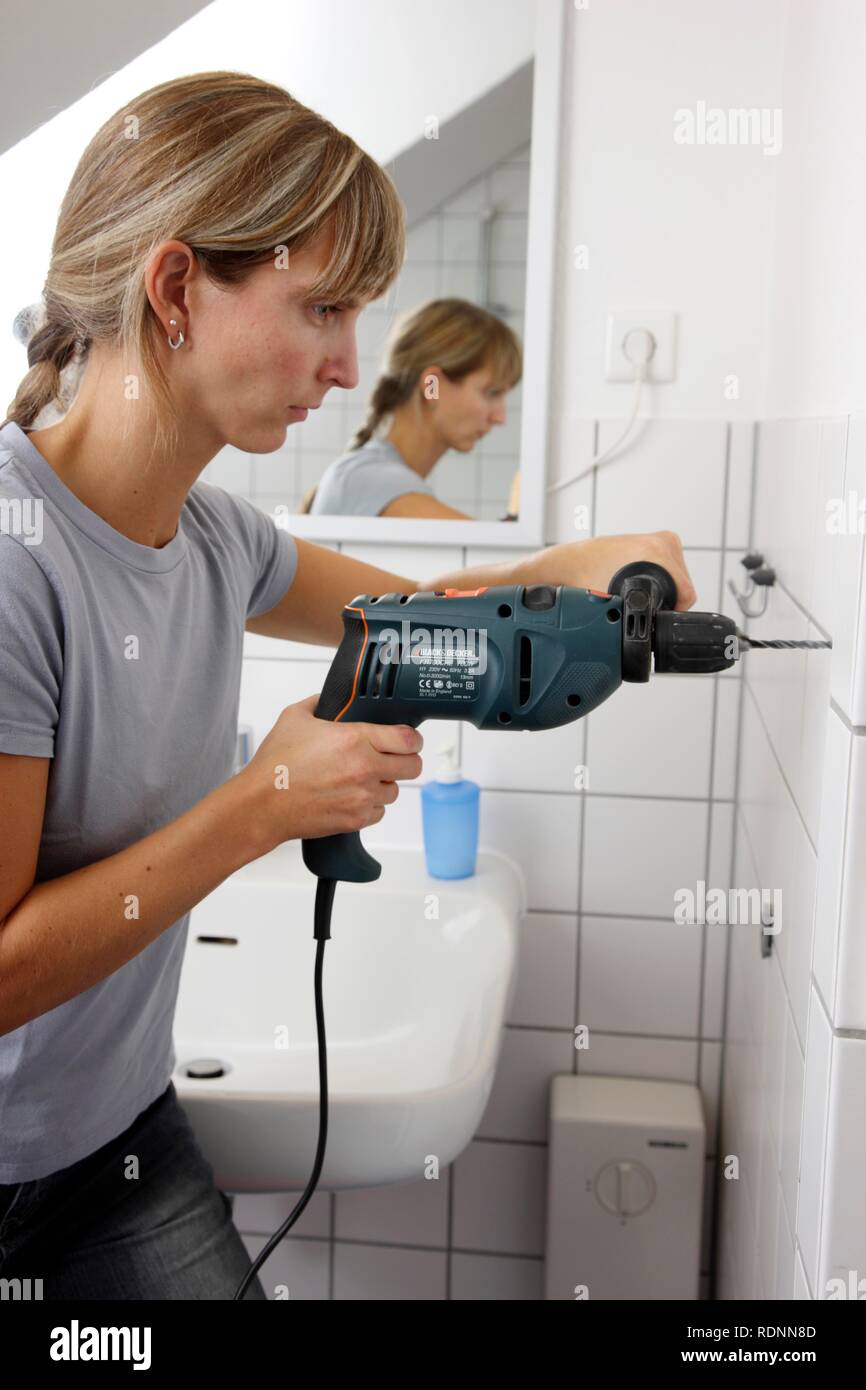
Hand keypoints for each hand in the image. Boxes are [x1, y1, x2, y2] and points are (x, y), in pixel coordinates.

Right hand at [237, 694, 423, 847]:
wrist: (261, 804)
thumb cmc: (275, 764)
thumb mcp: (294, 717)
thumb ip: (319, 703)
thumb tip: (329, 699)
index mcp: (355, 739)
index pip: (409, 739)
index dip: (413, 738)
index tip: (408, 739)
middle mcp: (364, 768)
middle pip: (413, 766)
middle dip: (406, 760)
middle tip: (393, 758)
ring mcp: (362, 796)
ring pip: (395, 790)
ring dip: (384, 784)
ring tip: (362, 778)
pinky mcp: (356, 819)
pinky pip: (379, 812)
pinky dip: (370, 805)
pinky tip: (352, 796)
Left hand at [525, 531, 696, 610]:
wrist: (568, 565)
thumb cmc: (584, 581)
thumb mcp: (616, 605)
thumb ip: (635, 620)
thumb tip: (640, 650)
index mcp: (656, 551)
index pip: (686, 591)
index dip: (672, 611)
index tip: (656, 618)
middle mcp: (660, 541)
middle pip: (682, 584)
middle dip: (665, 599)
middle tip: (639, 606)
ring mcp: (655, 539)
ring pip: (675, 575)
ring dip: (660, 589)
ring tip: (633, 593)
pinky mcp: (649, 541)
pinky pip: (665, 566)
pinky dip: (655, 578)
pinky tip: (635, 583)